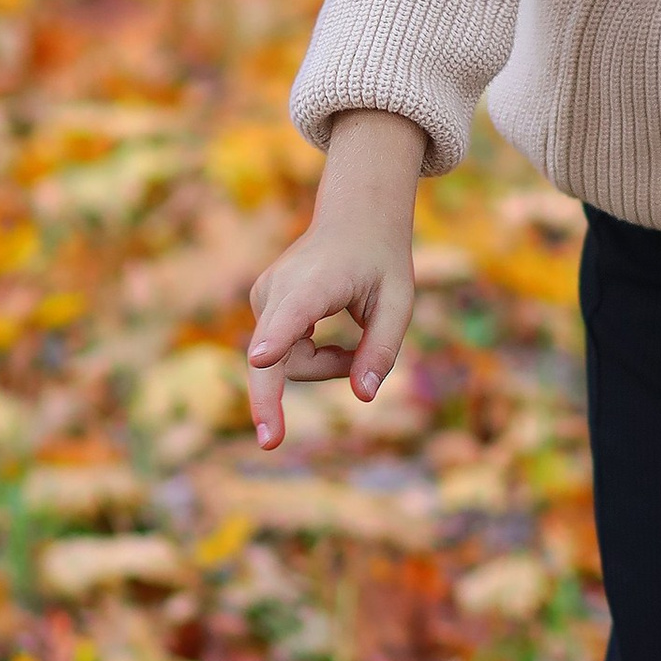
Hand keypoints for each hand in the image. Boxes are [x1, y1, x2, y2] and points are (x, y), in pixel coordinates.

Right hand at [245, 112, 426, 450]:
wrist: (355, 219)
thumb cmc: (381, 259)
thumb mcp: (398, 301)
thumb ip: (383, 348)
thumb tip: (364, 396)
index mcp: (315, 283)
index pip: (291, 315)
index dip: (276, 340)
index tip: (261, 357)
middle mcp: (279, 289)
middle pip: (276, 358)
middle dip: (271, 400)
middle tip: (271, 442)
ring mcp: (264, 298)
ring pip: (283, 362)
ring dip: (324, 366)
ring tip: (358, 344)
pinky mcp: (262, 308)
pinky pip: (283, 355)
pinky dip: (314, 358)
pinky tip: (339, 340)